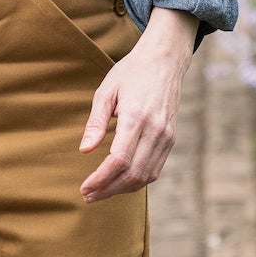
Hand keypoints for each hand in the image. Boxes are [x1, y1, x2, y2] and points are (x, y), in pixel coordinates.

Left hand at [79, 7, 196, 202]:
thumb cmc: (130, 73)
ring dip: (122, 189)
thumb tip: (85, 150)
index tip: (85, 187)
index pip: (118, 160)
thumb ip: (96, 122)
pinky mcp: (171, 139)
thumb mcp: (106, 91)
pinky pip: (155, 169)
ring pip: (145, 176)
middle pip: (132, 173)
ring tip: (101, 192)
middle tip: (88, 195)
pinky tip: (120, 182)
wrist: (164, 60)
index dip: (101, 179)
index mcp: (136, 117)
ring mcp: (166, 136)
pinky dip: (137, 181)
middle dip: (108, 189)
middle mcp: (155, 130)